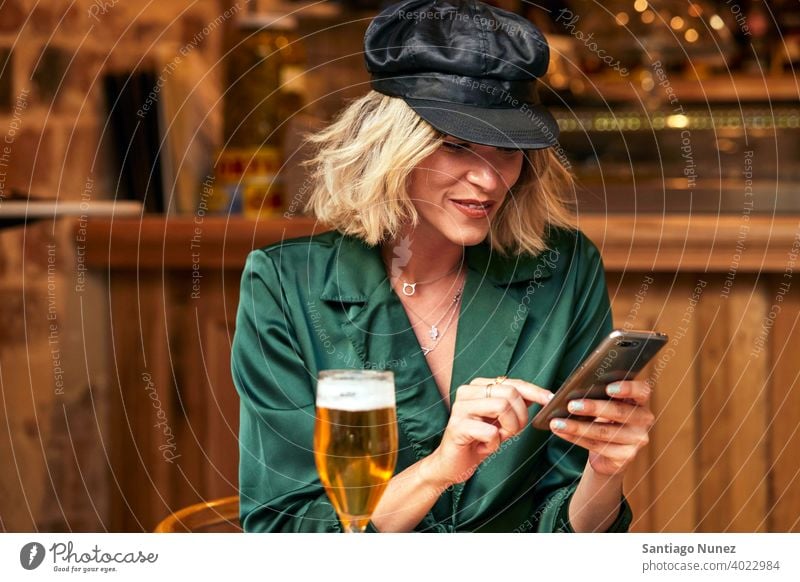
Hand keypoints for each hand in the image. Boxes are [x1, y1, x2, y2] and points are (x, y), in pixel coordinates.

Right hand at [423, 377, 552, 488]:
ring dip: (509, 428)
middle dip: (520, 416)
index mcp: (478, 387)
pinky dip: (494, 444)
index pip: (512, 382)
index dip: (534, 391)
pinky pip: (491, 432)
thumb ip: (515, 406)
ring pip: (502, 406)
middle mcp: (467, 392)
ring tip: (499, 438)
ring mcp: (460, 408)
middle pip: (510, 393)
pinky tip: (484, 447)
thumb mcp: (501, 421)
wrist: (452, 465)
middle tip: (513, 432)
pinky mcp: (457, 426)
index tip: (550, 400)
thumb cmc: (478, 441)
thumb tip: (539, 396)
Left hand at [549, 380, 653, 476]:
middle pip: (619, 412)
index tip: (608, 388)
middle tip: (571, 405)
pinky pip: (597, 446)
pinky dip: (575, 438)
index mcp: (639, 400)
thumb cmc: (603, 418)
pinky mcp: (626, 456)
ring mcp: (637, 439)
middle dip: (593, 408)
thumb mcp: (601, 403)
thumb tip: (554, 394)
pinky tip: (561, 432)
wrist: (608, 452)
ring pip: (605, 432)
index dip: (627, 388)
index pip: (641, 391)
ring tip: (557, 422)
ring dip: (577, 427)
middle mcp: (643, 419)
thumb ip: (588, 394)